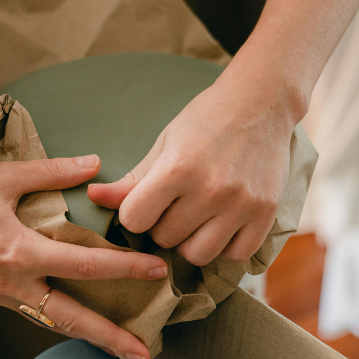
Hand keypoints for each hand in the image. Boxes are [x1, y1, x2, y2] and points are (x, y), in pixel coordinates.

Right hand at [0, 155, 168, 358]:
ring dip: (84, 334)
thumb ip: (53, 172)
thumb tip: (93, 165)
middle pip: (71, 319)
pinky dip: (53, 316)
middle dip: (110, 339)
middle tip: (143, 356)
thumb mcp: (4, 177)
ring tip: (115, 346)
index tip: (156, 272)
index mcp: (21, 253)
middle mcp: (12, 284)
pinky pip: (27, 311)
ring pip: (49, 321)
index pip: (86, 267)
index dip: (125, 269)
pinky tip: (68, 314)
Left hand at [87, 73, 294, 266]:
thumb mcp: (163, 145)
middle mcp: (211, 189)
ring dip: (190, 242)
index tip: (143, 203)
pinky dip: (223, 247)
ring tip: (195, 218)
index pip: (134, 220)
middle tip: (173, 205)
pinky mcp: (266, 213)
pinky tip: (220, 226)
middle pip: (165, 238)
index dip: (133, 214)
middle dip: (162, 226)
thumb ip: (130, 179)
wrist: (261, 102)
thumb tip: (92, 197)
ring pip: (198, 255)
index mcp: (178, 168)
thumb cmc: (205, 121)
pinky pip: (236, 255)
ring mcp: (241, 204)